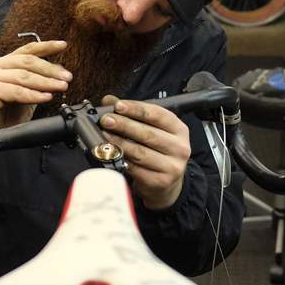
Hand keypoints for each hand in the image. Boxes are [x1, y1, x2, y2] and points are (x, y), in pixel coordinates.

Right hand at [0, 40, 70, 138]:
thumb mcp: (23, 96)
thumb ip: (36, 83)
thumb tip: (58, 73)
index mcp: (2, 63)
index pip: (27, 50)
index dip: (46, 46)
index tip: (63, 45)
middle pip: (28, 62)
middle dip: (50, 69)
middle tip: (67, 77)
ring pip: (24, 76)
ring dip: (46, 82)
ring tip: (61, 87)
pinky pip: (17, 91)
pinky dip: (34, 95)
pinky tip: (46, 97)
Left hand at [100, 95, 189, 209]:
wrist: (167, 184)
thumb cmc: (158, 152)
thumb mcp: (153, 130)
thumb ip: (133, 114)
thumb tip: (109, 100)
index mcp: (179, 129)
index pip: (157, 114)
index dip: (136, 109)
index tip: (118, 106)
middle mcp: (180, 147)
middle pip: (148, 133)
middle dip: (124, 125)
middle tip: (106, 120)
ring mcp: (172, 166)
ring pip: (140, 152)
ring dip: (119, 143)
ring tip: (104, 136)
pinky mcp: (160, 181)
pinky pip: (136, 169)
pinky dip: (122, 161)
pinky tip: (112, 155)